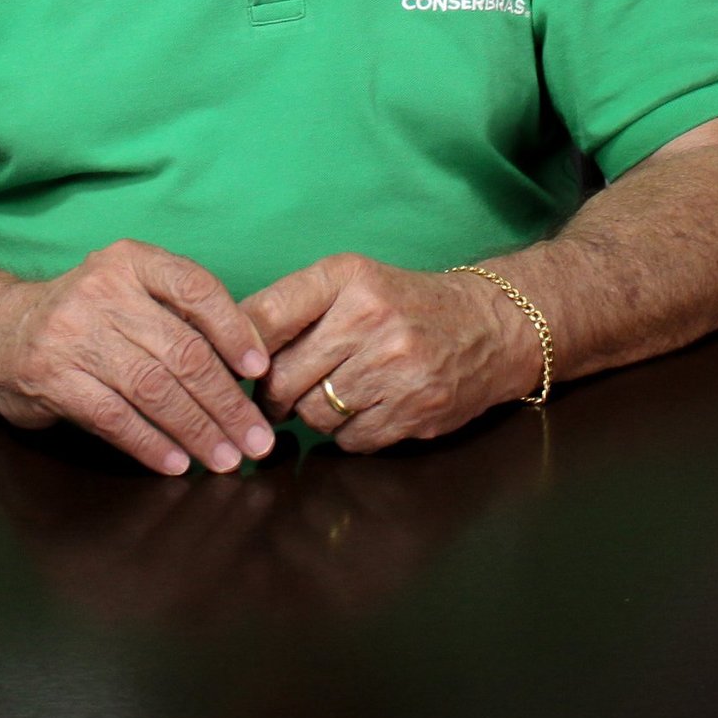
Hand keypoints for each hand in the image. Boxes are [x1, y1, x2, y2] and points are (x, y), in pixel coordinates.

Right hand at [0, 239, 275, 477]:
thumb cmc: (84, 317)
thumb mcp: (127, 292)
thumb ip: (177, 315)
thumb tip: (249, 364)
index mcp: (131, 260)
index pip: (196, 288)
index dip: (234, 331)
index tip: (259, 371)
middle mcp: (103, 290)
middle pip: (182, 351)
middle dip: (226, 402)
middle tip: (255, 438)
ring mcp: (73, 334)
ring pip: (153, 389)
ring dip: (196, 430)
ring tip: (225, 458)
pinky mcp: (51, 378)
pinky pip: (114, 417)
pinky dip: (151, 444)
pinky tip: (177, 463)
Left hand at [243, 255, 541, 451]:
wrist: (490, 326)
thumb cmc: (406, 304)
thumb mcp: (352, 282)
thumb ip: (292, 307)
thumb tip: (227, 352)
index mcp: (346, 277)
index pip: (263, 316)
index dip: (238, 351)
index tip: (233, 367)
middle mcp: (370, 317)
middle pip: (282, 377)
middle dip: (274, 393)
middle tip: (281, 393)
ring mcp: (396, 366)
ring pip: (313, 415)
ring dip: (313, 414)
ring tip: (333, 394)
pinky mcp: (415, 409)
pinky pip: (350, 439)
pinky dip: (349, 432)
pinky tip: (367, 408)